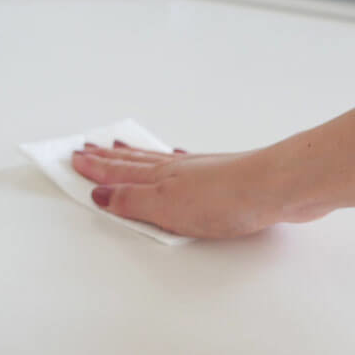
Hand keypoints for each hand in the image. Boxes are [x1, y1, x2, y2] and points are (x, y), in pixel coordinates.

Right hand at [71, 142, 326, 238]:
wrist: (278, 187)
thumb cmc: (228, 198)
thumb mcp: (168, 208)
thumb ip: (133, 202)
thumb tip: (101, 196)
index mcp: (159, 178)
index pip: (118, 173)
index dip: (96, 168)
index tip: (75, 158)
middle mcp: (176, 170)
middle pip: (133, 163)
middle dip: (107, 158)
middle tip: (86, 148)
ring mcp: (199, 171)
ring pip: (156, 162)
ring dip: (133, 156)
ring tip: (117, 147)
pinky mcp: (223, 179)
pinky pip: (183, 166)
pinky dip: (171, 161)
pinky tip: (175, 158)